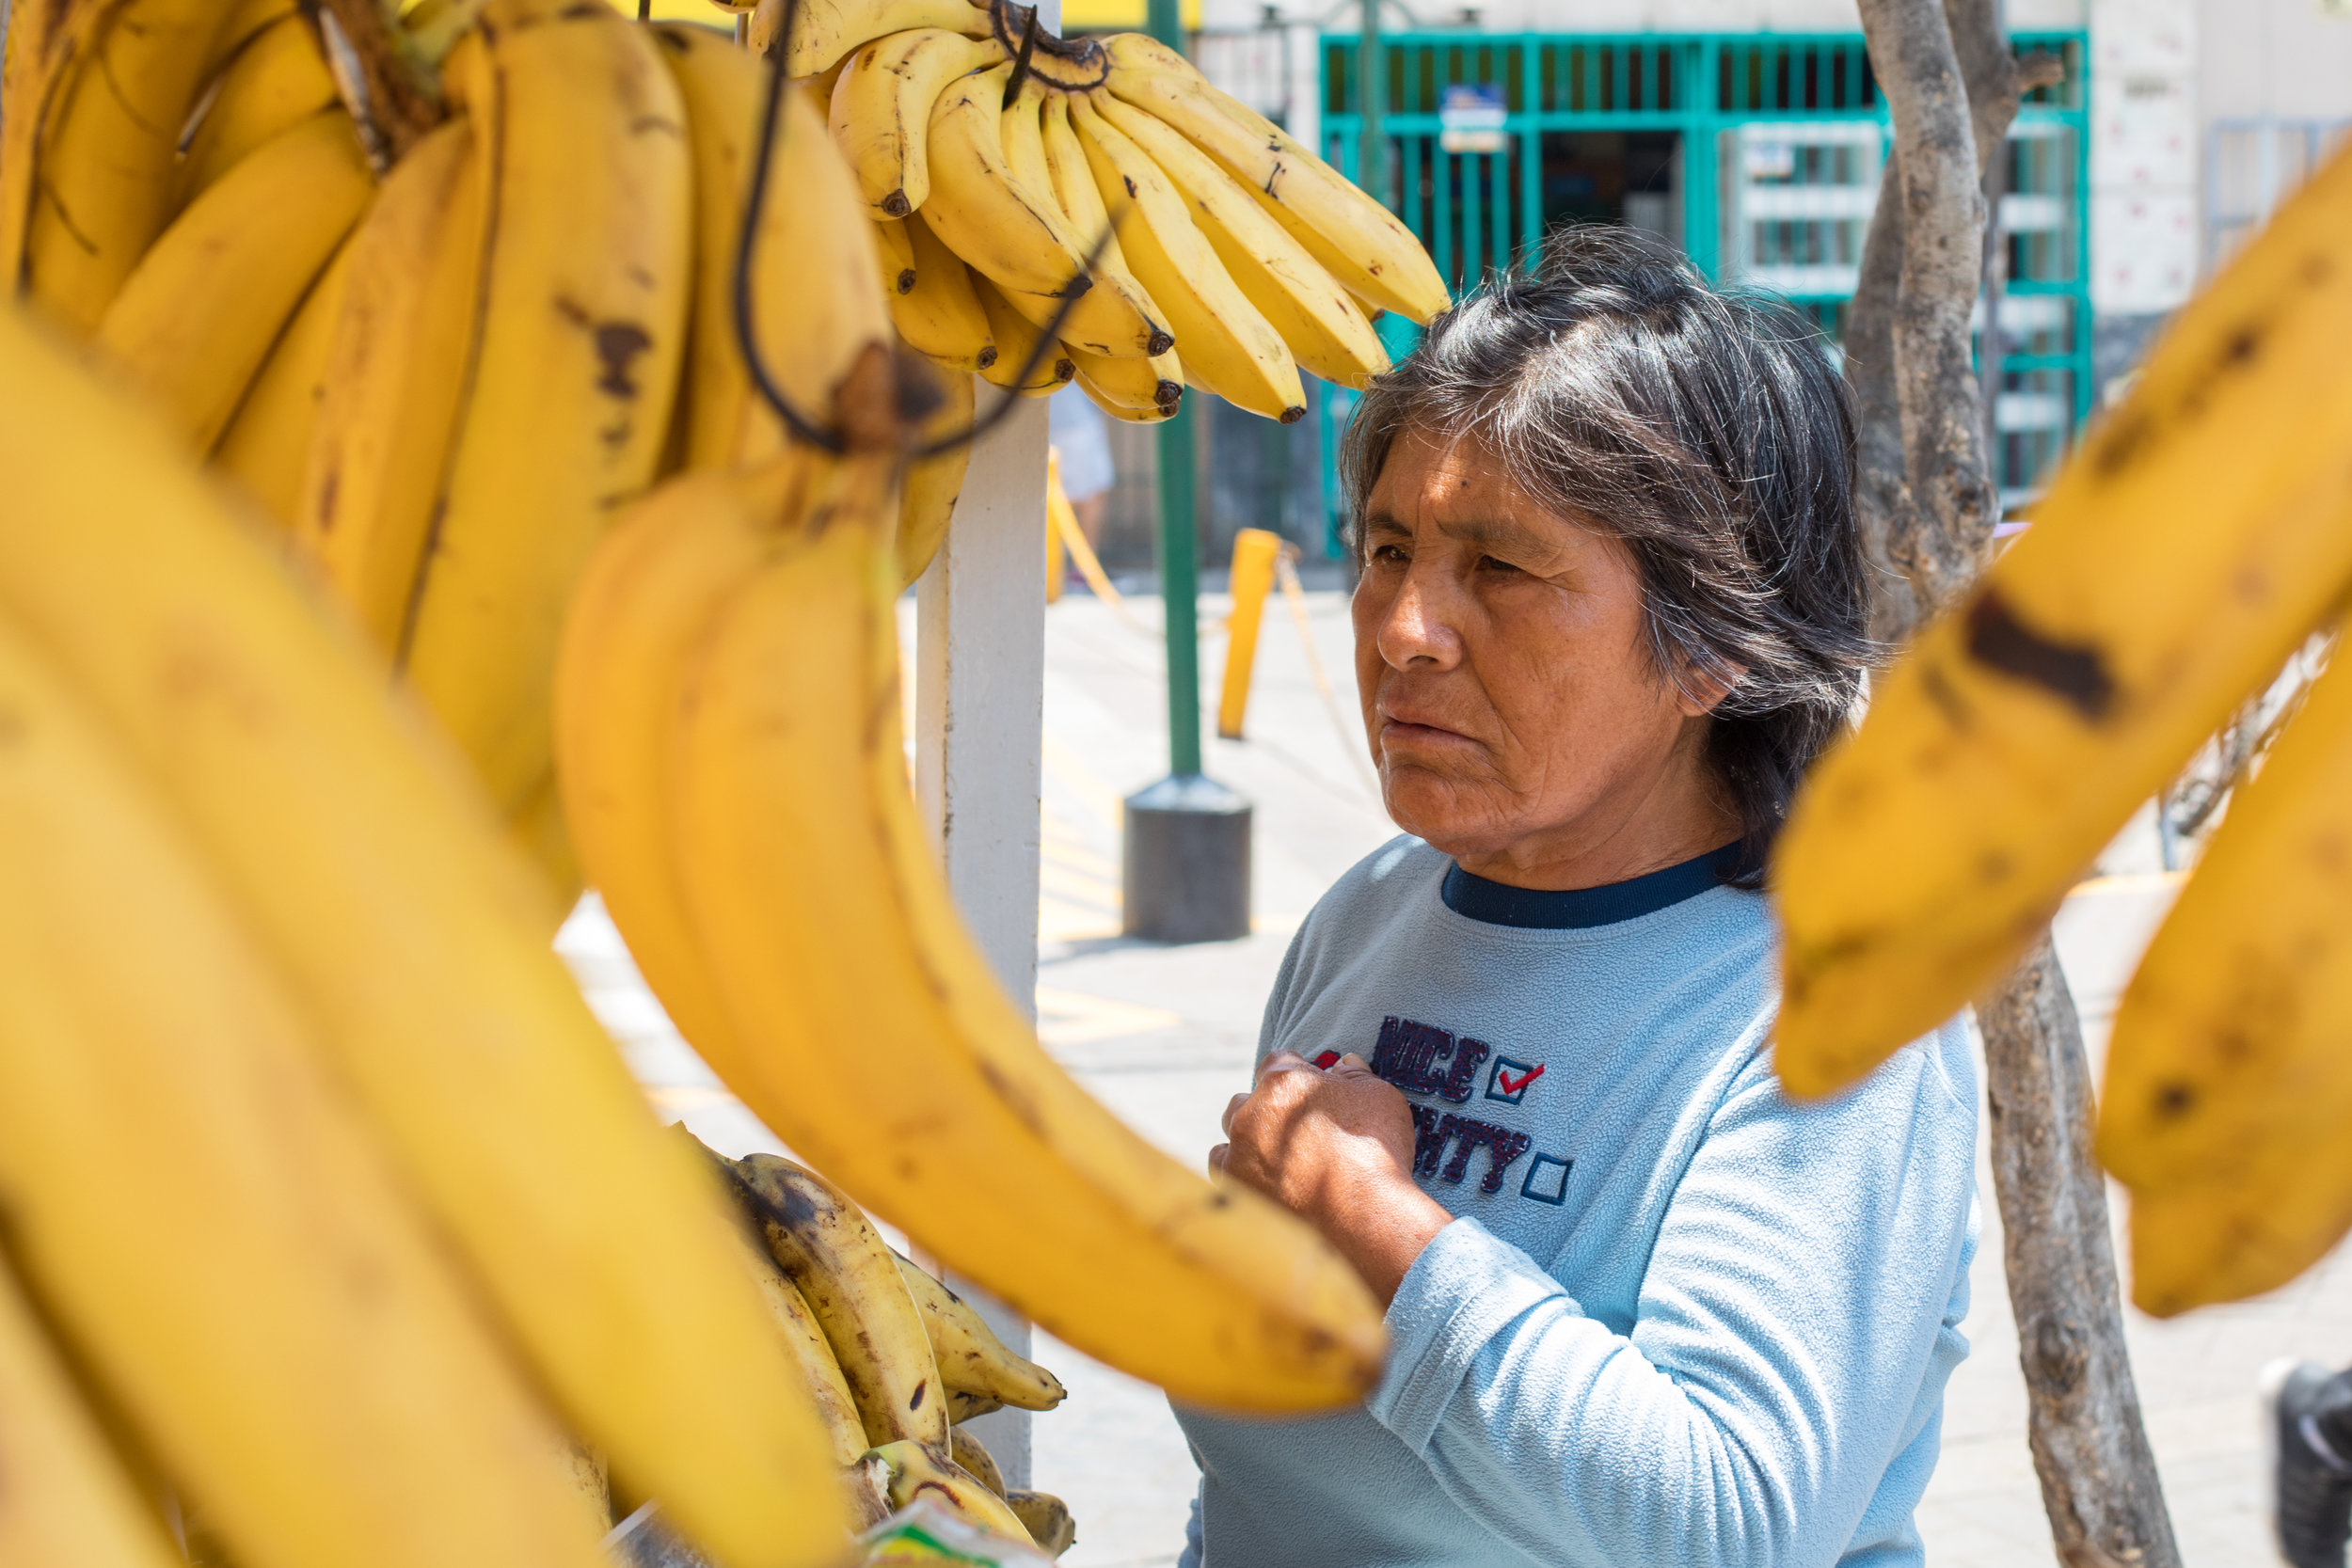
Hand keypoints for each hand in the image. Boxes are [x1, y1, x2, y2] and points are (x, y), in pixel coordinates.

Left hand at [1209, 1050, 1453, 1304]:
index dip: (1296, 1071)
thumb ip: (1356, 1075)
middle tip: (1296, 1127)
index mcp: (1285, 1082)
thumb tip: (1345, 1063)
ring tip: (1275, 1152)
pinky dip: (1237, 1166)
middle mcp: (1252, 1111)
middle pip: (1249, 1097)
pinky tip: (1258, 1174)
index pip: (1279, 1060)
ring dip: (1248, 1135)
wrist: (1365, 1217)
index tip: (1309, 1087)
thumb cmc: (1376, 1152)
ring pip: (1231, 1130)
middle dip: (1268, 1106)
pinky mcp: (1236, 1186)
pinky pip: (1222, 1166)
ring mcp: (1239, 1151)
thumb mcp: (1380, 1097)